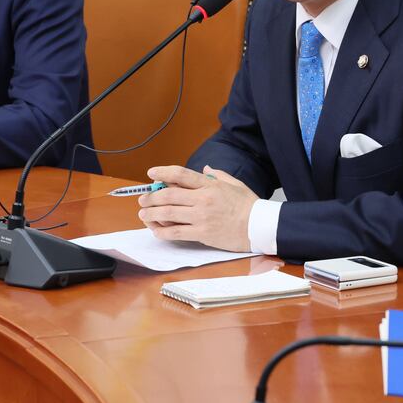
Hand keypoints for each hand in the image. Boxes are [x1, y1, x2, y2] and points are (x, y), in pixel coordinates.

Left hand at [137, 165, 257, 251]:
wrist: (259, 226)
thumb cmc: (249, 206)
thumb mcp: (235, 184)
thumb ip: (218, 175)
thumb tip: (205, 169)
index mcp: (210, 185)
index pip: (181, 174)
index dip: (163, 172)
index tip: (152, 173)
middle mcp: (202, 199)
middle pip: (169, 195)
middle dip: (151, 196)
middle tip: (143, 199)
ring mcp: (201, 217)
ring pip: (168, 213)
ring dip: (152, 214)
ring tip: (143, 215)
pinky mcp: (202, 233)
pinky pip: (176, 232)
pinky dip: (163, 231)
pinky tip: (156, 231)